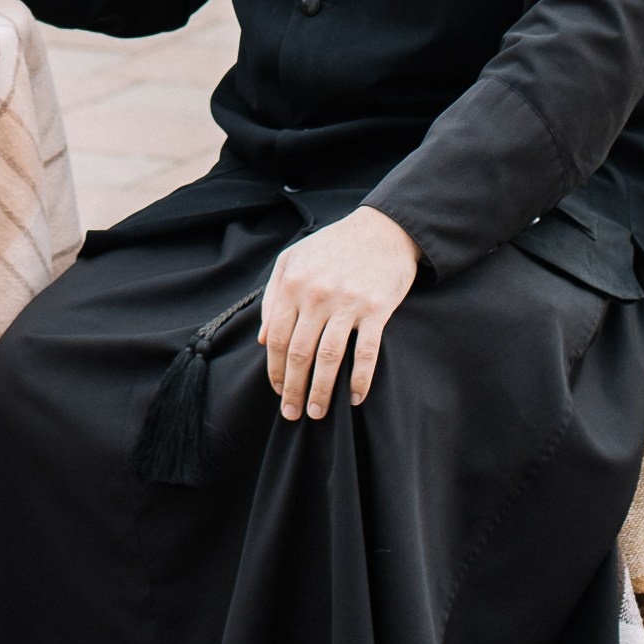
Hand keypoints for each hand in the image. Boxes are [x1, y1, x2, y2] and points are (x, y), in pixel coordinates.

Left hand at [260, 207, 419, 417]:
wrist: (381, 230)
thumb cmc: (332, 247)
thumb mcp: (291, 260)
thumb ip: (273, 297)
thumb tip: (262, 340)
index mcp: (292, 284)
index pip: (276, 338)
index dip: (274, 370)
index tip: (276, 391)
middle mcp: (316, 295)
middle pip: (299, 353)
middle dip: (292, 389)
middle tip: (292, 414)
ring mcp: (347, 303)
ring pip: (329, 357)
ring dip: (322, 391)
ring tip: (317, 412)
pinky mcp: (377, 309)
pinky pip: (366, 352)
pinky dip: (360, 379)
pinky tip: (355, 397)